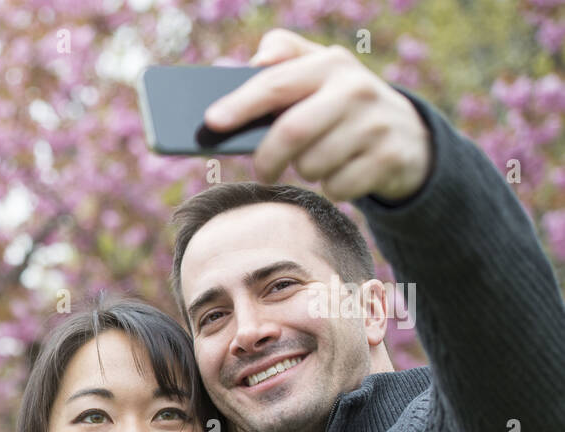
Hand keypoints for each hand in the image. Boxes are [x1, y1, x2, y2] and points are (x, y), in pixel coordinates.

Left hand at [204, 29, 432, 201]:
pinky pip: (337, 187)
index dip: (241, 105)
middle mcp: (356, 88)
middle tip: (264, 170)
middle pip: (291, 132)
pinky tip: (342, 171)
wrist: (406, 133)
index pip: (276, 84)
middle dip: (267, 158)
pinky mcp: (389, 157)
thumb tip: (250, 63)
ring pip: (312, 165)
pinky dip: (331, 188)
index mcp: (330, 63)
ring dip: (305, 171)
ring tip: (317, 158)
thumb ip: (282, 57)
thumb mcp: (318, 70)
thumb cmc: (340, 103)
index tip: (211, 122)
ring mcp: (376, 123)